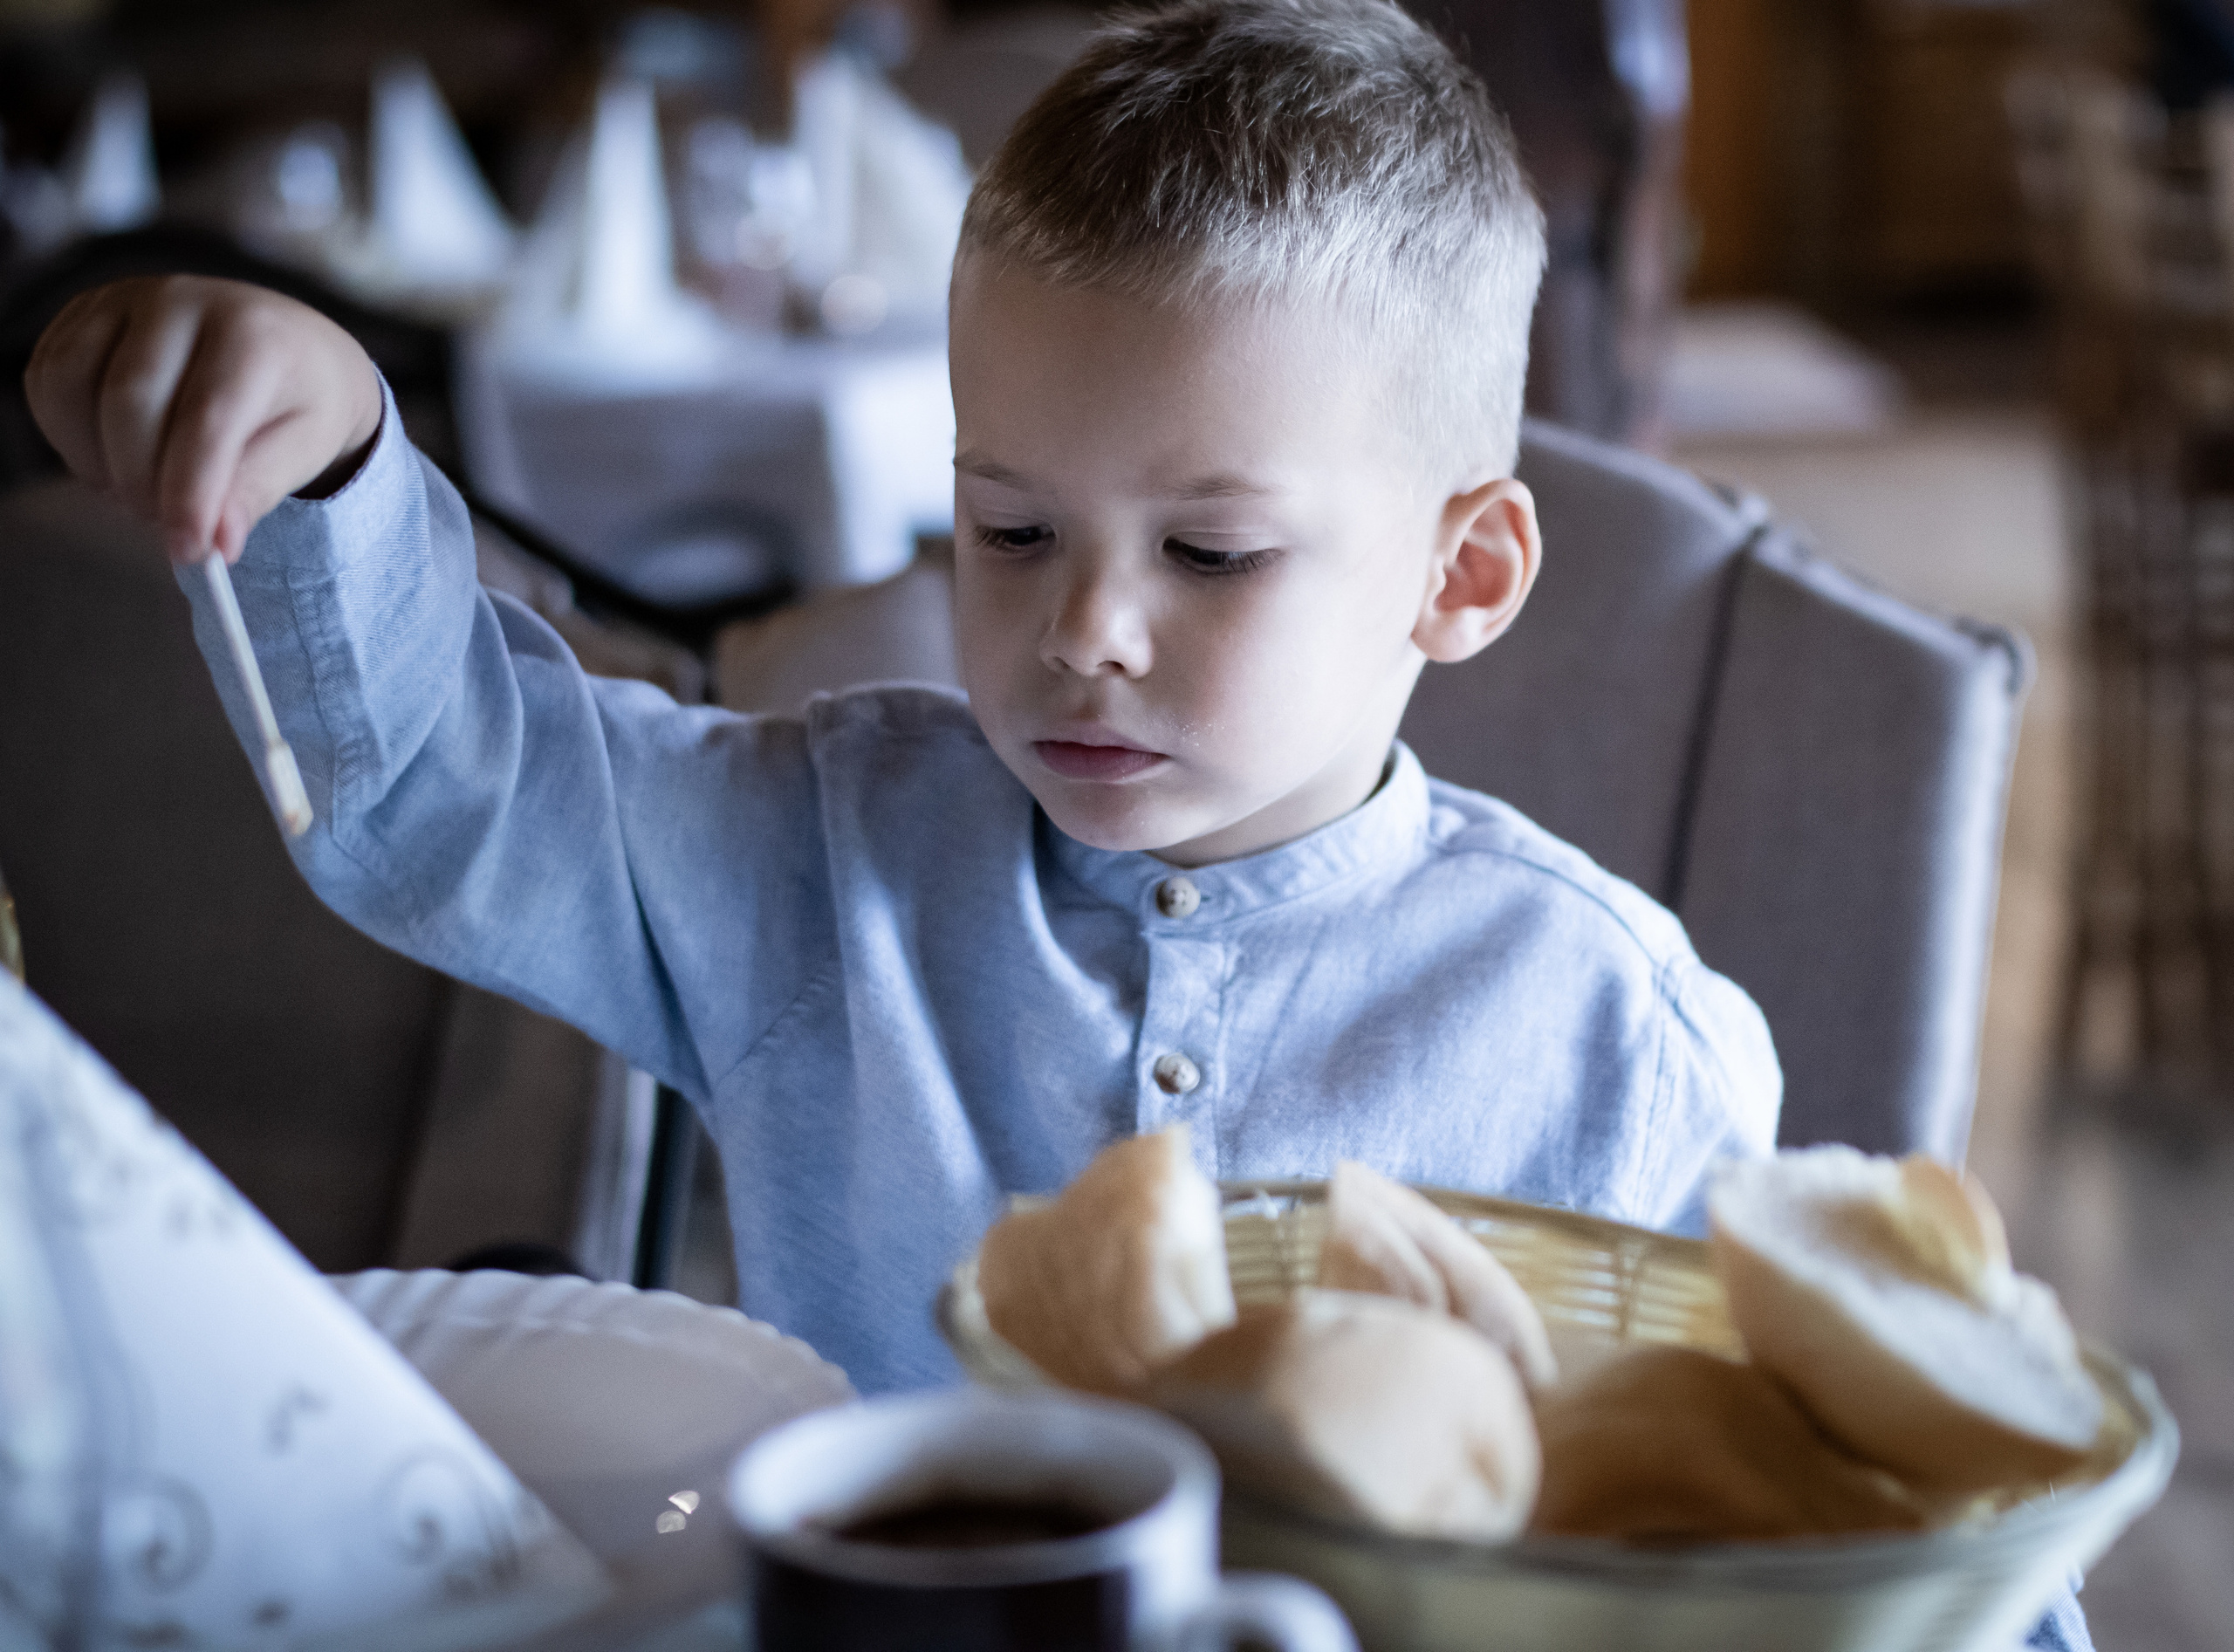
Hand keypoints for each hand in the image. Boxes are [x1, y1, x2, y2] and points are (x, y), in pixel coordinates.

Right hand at [23, 275, 382, 564]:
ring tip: (143, 491)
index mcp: (254, 334)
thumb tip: (215, 540)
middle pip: (129, 405)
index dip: (190, 494)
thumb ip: (258, 490)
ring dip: (97, 462)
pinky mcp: (84, 312)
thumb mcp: (304, 449)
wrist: (286, 343)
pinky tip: (113, 456)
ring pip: (72, 389)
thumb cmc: (299, 399)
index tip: (190, 549)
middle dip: (142, 484)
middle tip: (168, 526)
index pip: (206, 421)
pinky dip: (68, 436)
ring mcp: (124, 298)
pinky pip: (48, 381)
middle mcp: (183, 301)